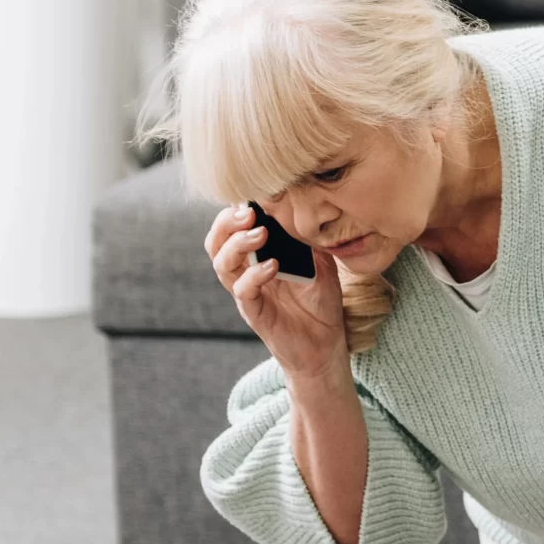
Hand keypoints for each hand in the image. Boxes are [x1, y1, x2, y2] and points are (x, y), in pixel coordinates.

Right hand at [205, 204, 346, 382]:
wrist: (327, 347)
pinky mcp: (255, 314)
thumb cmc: (321, 305)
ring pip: (222, 265)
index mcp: (257, 259)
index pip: (232, 230)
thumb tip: (309, 212)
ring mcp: (248, 294)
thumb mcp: (322, 266)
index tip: (252, 196)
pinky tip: (273, 266)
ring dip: (237, 244)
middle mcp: (246, 274)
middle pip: (216, 243)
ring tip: (260, 234)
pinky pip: (243, 292)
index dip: (235, 212)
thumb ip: (311, 241)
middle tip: (247, 211)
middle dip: (226, 223)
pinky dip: (255, 275)